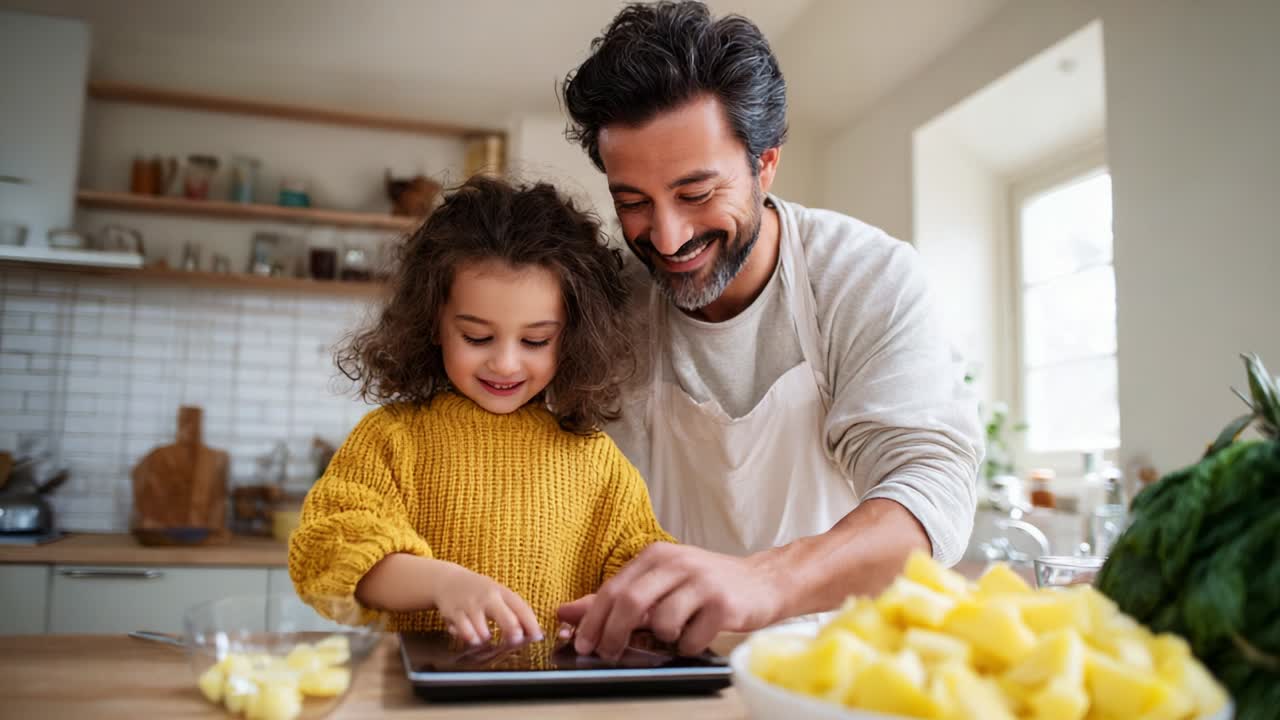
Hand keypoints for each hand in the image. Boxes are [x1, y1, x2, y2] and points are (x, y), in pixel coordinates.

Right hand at [431, 562, 542, 646]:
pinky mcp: (454, 614)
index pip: (522, 608)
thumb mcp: (498, 595)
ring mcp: (471, 605)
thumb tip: (536, 635)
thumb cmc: (479, 592)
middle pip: (506, 618)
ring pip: (484, 633)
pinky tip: (470, 635)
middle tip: (514, 640)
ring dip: (486, 639)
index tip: (538, 637)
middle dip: (513, 632)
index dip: (532, 624)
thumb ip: (515, 612)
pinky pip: (466, 634)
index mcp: (502, 592)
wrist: (447, 580)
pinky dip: (470, 639)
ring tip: (483, 635)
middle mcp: (488, 598)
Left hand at [557, 543, 785, 658]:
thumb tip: (566, 612)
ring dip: (661, 639)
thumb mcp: (659, 582)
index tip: (582, 642)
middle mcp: (678, 563)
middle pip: (630, 602)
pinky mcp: (723, 605)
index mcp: (657, 555)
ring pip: (661, 623)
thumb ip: (615, 597)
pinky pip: (691, 639)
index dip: (592, 620)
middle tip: (608, 654)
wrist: (763, 582)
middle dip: (612, 634)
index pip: (613, 588)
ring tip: (675, 632)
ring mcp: (702, 583)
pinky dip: (687, 646)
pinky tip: (697, 634)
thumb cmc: (705, 585)